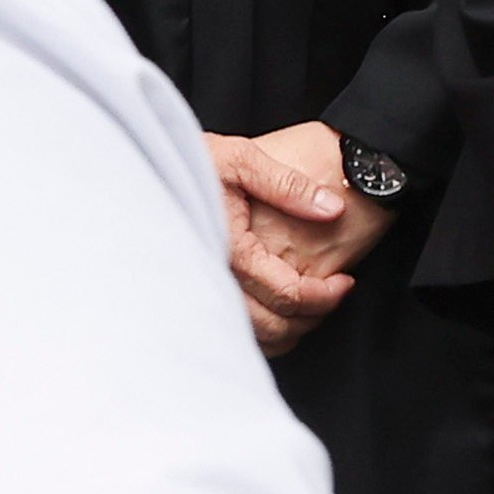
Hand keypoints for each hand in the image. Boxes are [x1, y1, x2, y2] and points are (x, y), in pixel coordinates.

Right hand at [209, 124, 391, 354]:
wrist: (146, 163)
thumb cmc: (191, 158)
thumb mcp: (240, 159)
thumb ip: (287, 184)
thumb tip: (332, 209)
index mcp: (230, 249)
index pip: (288, 294)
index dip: (326, 295)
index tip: (346, 282)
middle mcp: (214, 275)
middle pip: (274, 325)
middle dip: (312, 316)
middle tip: (334, 295)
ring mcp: (200, 286)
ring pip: (254, 334)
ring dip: (289, 329)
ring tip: (309, 306)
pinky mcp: (193, 288)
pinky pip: (235, 328)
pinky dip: (263, 332)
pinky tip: (276, 314)